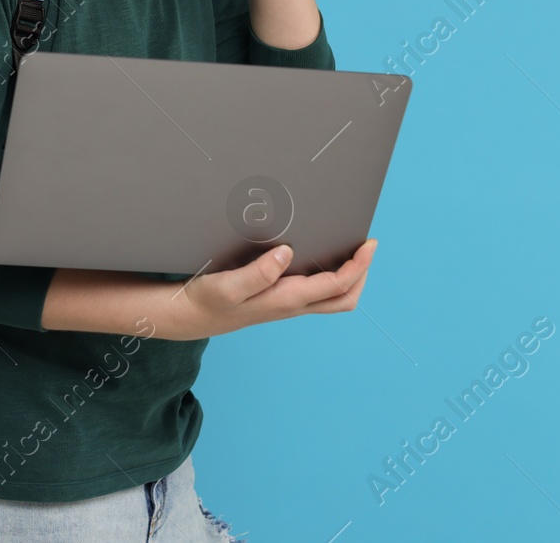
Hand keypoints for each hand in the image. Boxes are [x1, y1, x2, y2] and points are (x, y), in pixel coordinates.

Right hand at [168, 239, 377, 339]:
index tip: (368, 243)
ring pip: (333, 298)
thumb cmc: (208, 300)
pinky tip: (323, 256)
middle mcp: (292, 305)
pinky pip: (317, 292)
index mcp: (285, 300)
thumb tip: (287, 253)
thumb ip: (257, 272)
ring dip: (349, 276)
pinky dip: (331, 276)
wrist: (191, 316)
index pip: (336, 286)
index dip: (358, 266)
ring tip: (351, 249)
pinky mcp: (280, 299)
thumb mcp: (227, 286)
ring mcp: (288, 304)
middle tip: (366, 245)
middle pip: (344, 298)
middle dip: (362, 273)